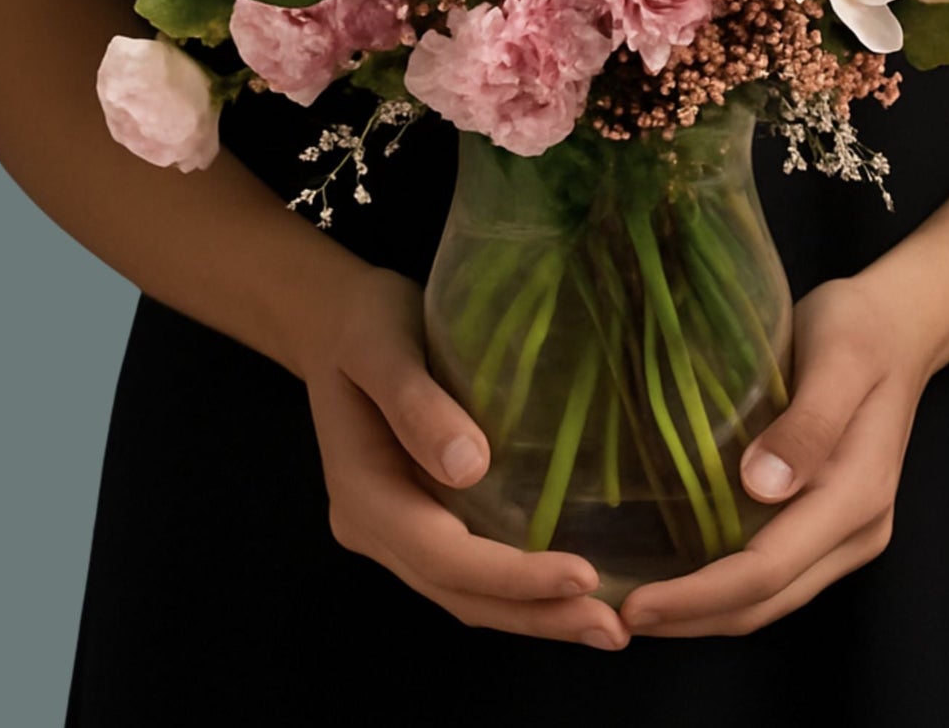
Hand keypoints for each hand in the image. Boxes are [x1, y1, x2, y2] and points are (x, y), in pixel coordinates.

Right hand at [300, 257, 630, 649]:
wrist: (333, 320)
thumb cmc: (362, 324)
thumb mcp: (380, 348)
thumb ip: (415, 405)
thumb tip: (469, 468)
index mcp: (362, 493)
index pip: (443, 556)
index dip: (513, 576)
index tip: (585, 576)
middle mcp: (374, 527)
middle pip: (458, 592)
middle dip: (536, 614)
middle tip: (615, 629)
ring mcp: (393, 529)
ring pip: (465, 593)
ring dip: (533, 613)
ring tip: (606, 624)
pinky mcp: (418, 516)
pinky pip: (469, 569)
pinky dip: (518, 587)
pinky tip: (568, 587)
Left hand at [617, 270, 936, 636]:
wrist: (902, 325)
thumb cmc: (862, 330)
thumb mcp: (839, 360)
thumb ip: (807, 424)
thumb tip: (760, 487)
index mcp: (856, 495)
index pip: (767, 570)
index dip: (698, 595)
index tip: (635, 603)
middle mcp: (856, 530)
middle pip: (765, 601)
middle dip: (691, 618)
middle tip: (613, 616)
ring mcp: (846, 532)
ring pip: (769, 599)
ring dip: (704, 612)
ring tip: (636, 606)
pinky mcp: (830, 521)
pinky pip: (774, 573)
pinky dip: (723, 586)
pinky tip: (678, 572)